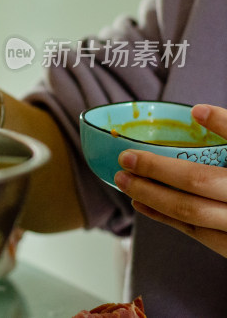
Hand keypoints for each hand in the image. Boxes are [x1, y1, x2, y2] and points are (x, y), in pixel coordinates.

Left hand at [114, 104, 226, 256]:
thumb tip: (199, 111)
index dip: (223, 124)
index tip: (197, 111)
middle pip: (200, 182)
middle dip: (158, 168)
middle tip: (127, 157)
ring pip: (191, 211)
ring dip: (151, 195)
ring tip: (125, 180)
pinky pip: (193, 231)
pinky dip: (163, 217)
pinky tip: (141, 204)